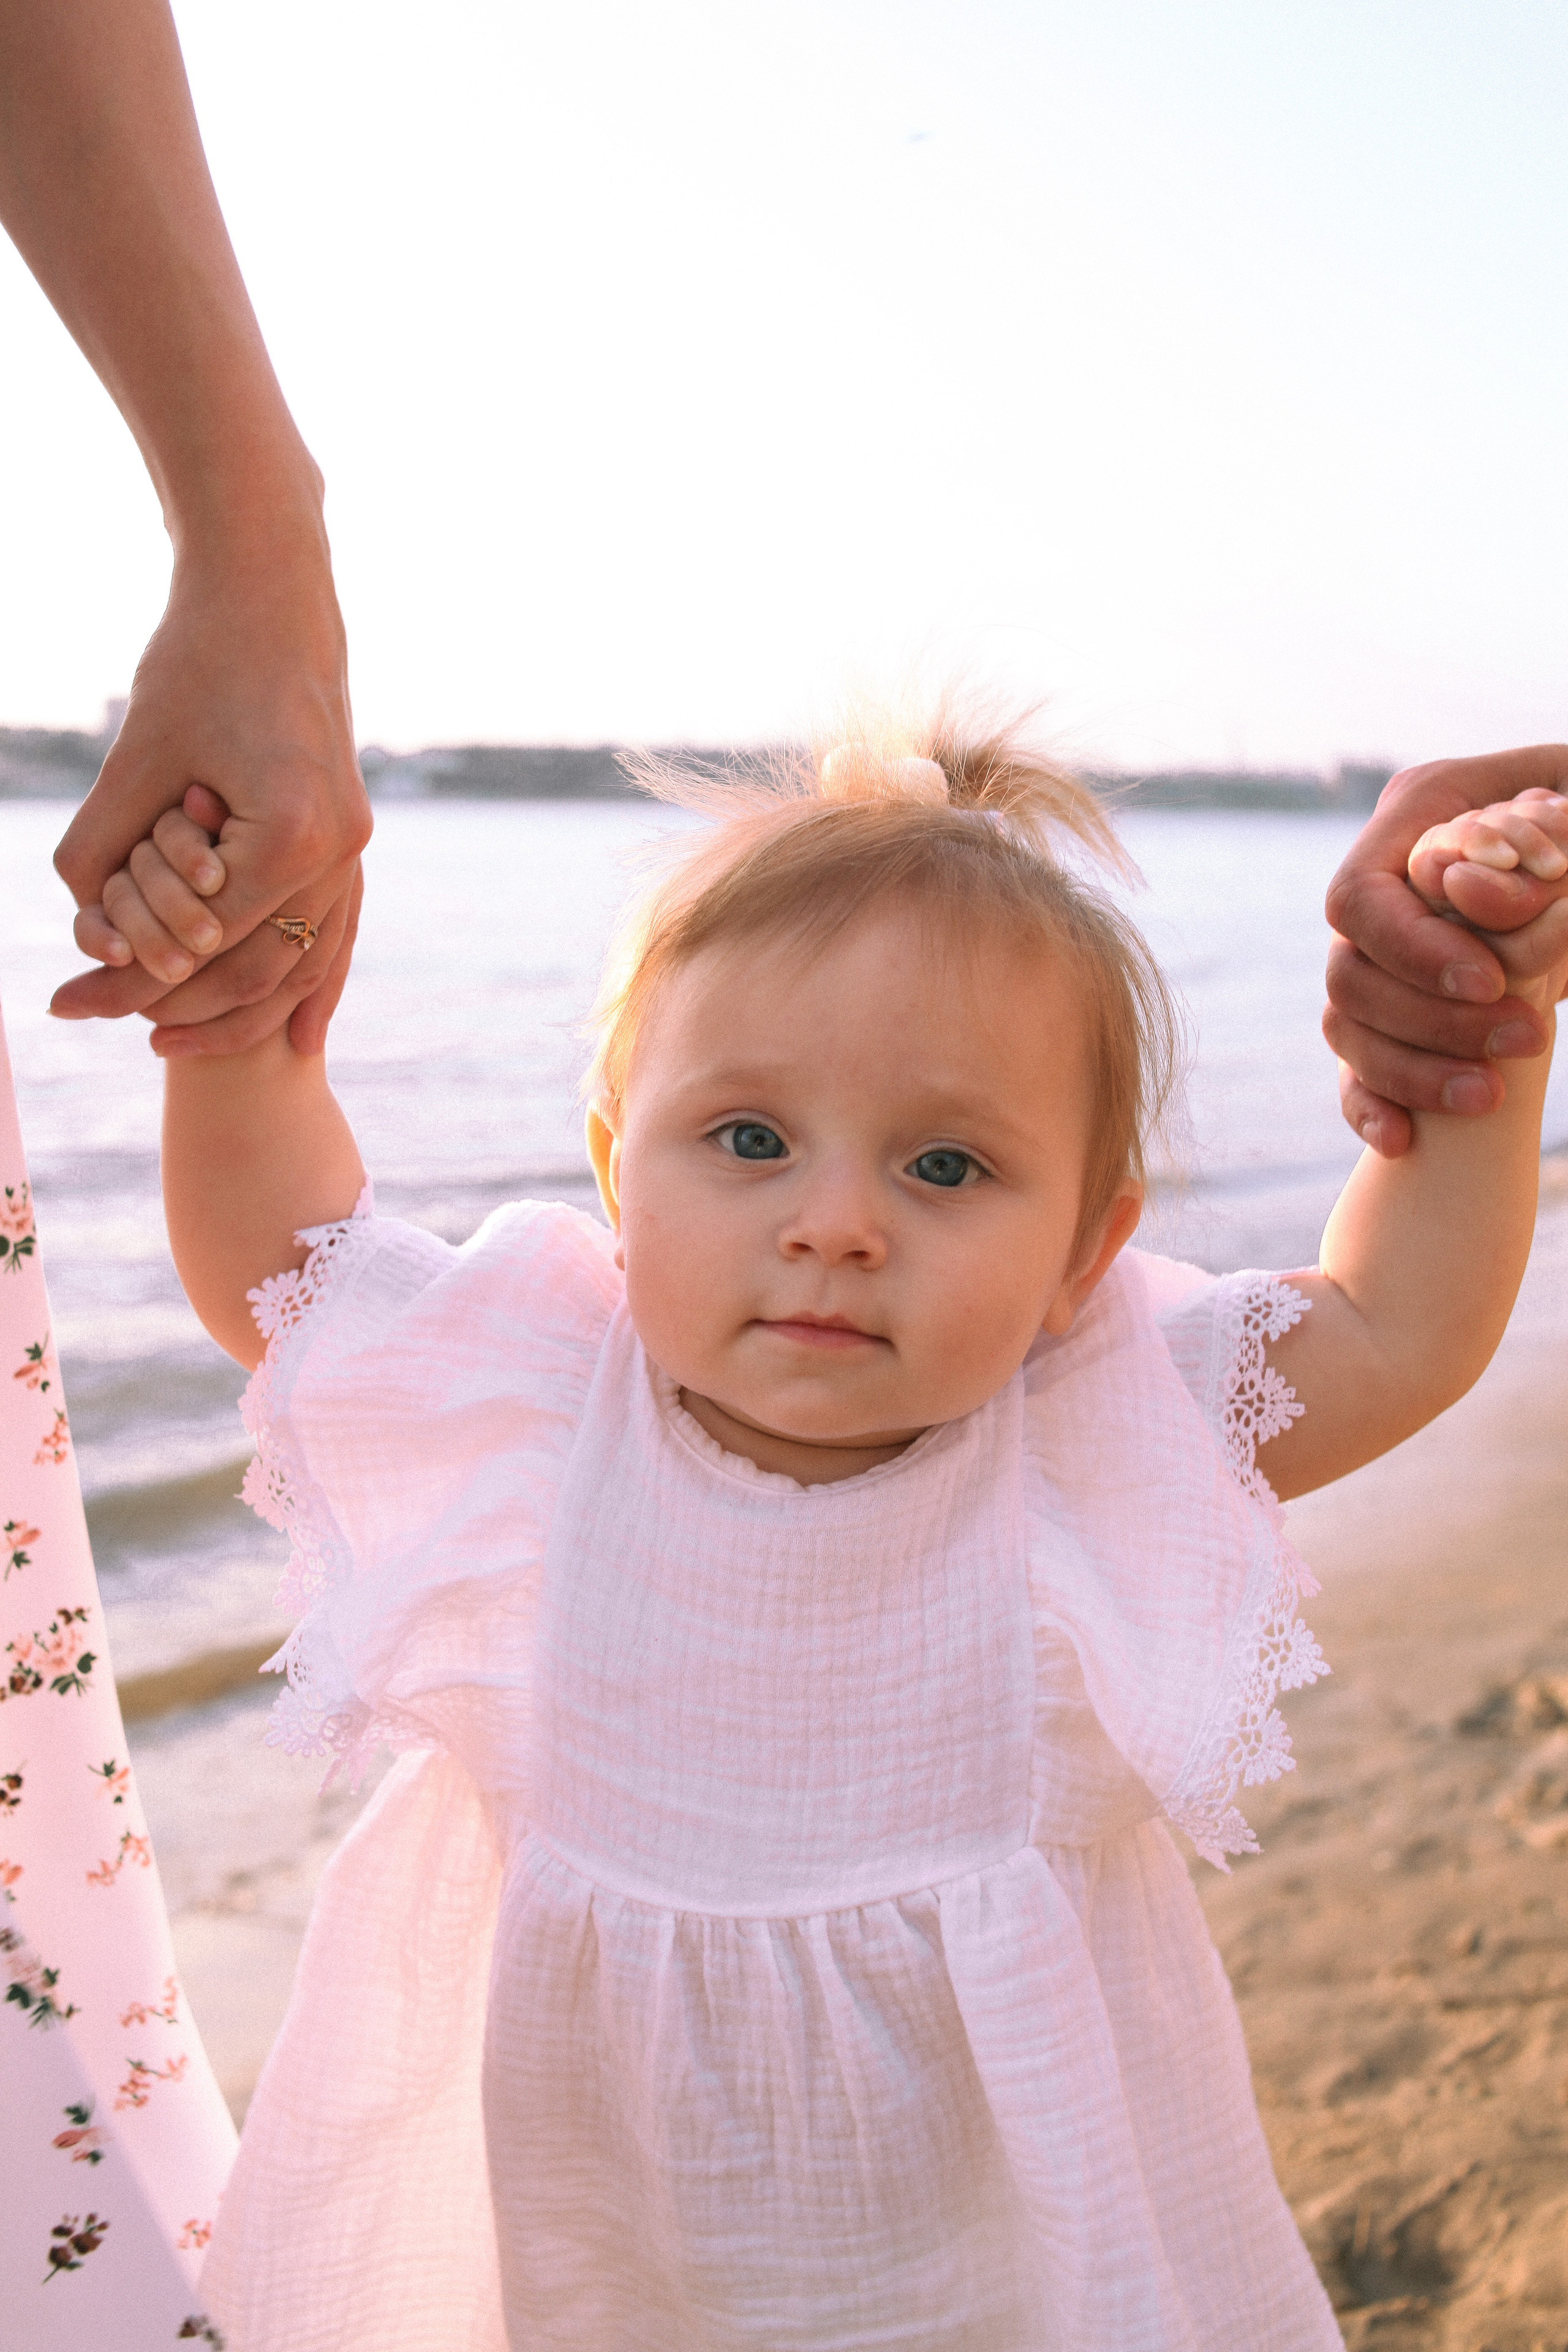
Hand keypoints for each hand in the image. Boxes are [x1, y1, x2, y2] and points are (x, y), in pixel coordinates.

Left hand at [50, 536, 371, 1055]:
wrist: (272, 595)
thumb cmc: (198, 660)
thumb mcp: (134, 759)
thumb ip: (102, 847)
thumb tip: (88, 930)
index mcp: (289, 834)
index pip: (203, 941)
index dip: (133, 980)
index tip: (75, 1001)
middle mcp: (337, 851)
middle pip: (256, 968)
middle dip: (174, 1007)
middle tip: (98, 1021)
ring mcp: (355, 847)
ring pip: (303, 965)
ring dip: (240, 1013)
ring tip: (171, 1043)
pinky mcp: (353, 837)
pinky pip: (340, 937)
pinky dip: (316, 989)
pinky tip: (302, 1041)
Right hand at [1323, 745, 1567, 1157]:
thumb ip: (1548, 837)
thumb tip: (1476, 899)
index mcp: (1417, 813)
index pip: (1361, 896)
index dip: (1412, 950)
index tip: (1492, 982)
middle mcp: (1383, 885)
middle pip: (1348, 971)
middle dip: (1429, 1019)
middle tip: (1529, 1039)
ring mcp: (1379, 952)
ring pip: (1345, 1025)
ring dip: (1410, 1069)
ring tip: (1488, 1095)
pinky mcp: (1393, 1012)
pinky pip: (1352, 1068)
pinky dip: (1370, 1105)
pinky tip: (1404, 1140)